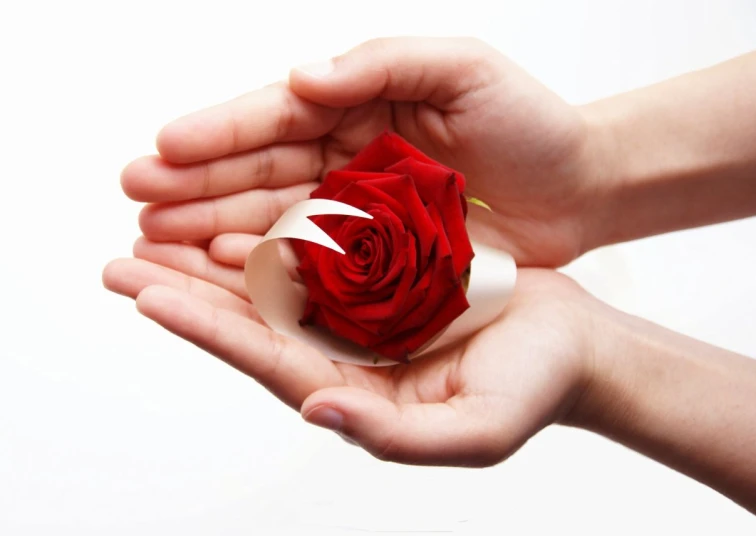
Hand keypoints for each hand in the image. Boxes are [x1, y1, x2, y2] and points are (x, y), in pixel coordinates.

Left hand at [103, 247, 599, 465]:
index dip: (207, 329)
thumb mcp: (472, 430)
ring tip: (158, 232)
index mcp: (356, 392)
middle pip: (252, 321)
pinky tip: (238, 211)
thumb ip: (391, 433)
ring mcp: (362, 315)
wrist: (572, 344)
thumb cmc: (531, 390)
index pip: (267, 359)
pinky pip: (318, 252)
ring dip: (216, 259)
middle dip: (186, 292)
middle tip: (121, 263)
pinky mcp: (385, 279)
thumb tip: (319, 413)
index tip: (149, 296)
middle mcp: (346, 354)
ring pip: (275, 283)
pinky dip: (276, 233)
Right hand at [121, 37, 600, 267]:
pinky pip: (312, 257)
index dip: (218, 133)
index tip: (162, 151)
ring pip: (273, 214)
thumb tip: (303, 75)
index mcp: (361, 104)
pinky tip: (220, 266)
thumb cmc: (530, 124)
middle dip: (195, 184)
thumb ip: (381, 64)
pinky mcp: (379, 253)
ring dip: (213, 224)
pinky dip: (265, 261)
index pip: (277, 116)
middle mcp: (348, 155)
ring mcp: (360, 207)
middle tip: (136, 202)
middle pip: (259, 168)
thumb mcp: (464, 69)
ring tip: (157, 238)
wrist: (579, 187)